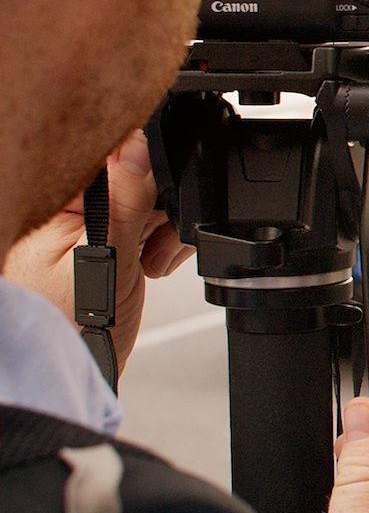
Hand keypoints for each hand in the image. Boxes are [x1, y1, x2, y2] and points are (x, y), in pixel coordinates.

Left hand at [2, 130, 189, 360]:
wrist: (81, 367)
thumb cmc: (75, 325)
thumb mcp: (108, 258)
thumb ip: (124, 199)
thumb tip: (137, 145)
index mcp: (60, 199)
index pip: (113, 150)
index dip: (148, 164)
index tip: (163, 193)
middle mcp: (71, 204)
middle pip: (136, 170)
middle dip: (161, 201)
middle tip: (155, 241)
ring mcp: (89, 220)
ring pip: (148, 194)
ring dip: (164, 225)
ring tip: (153, 260)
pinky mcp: (107, 236)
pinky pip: (145, 219)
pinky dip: (160, 239)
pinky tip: (152, 262)